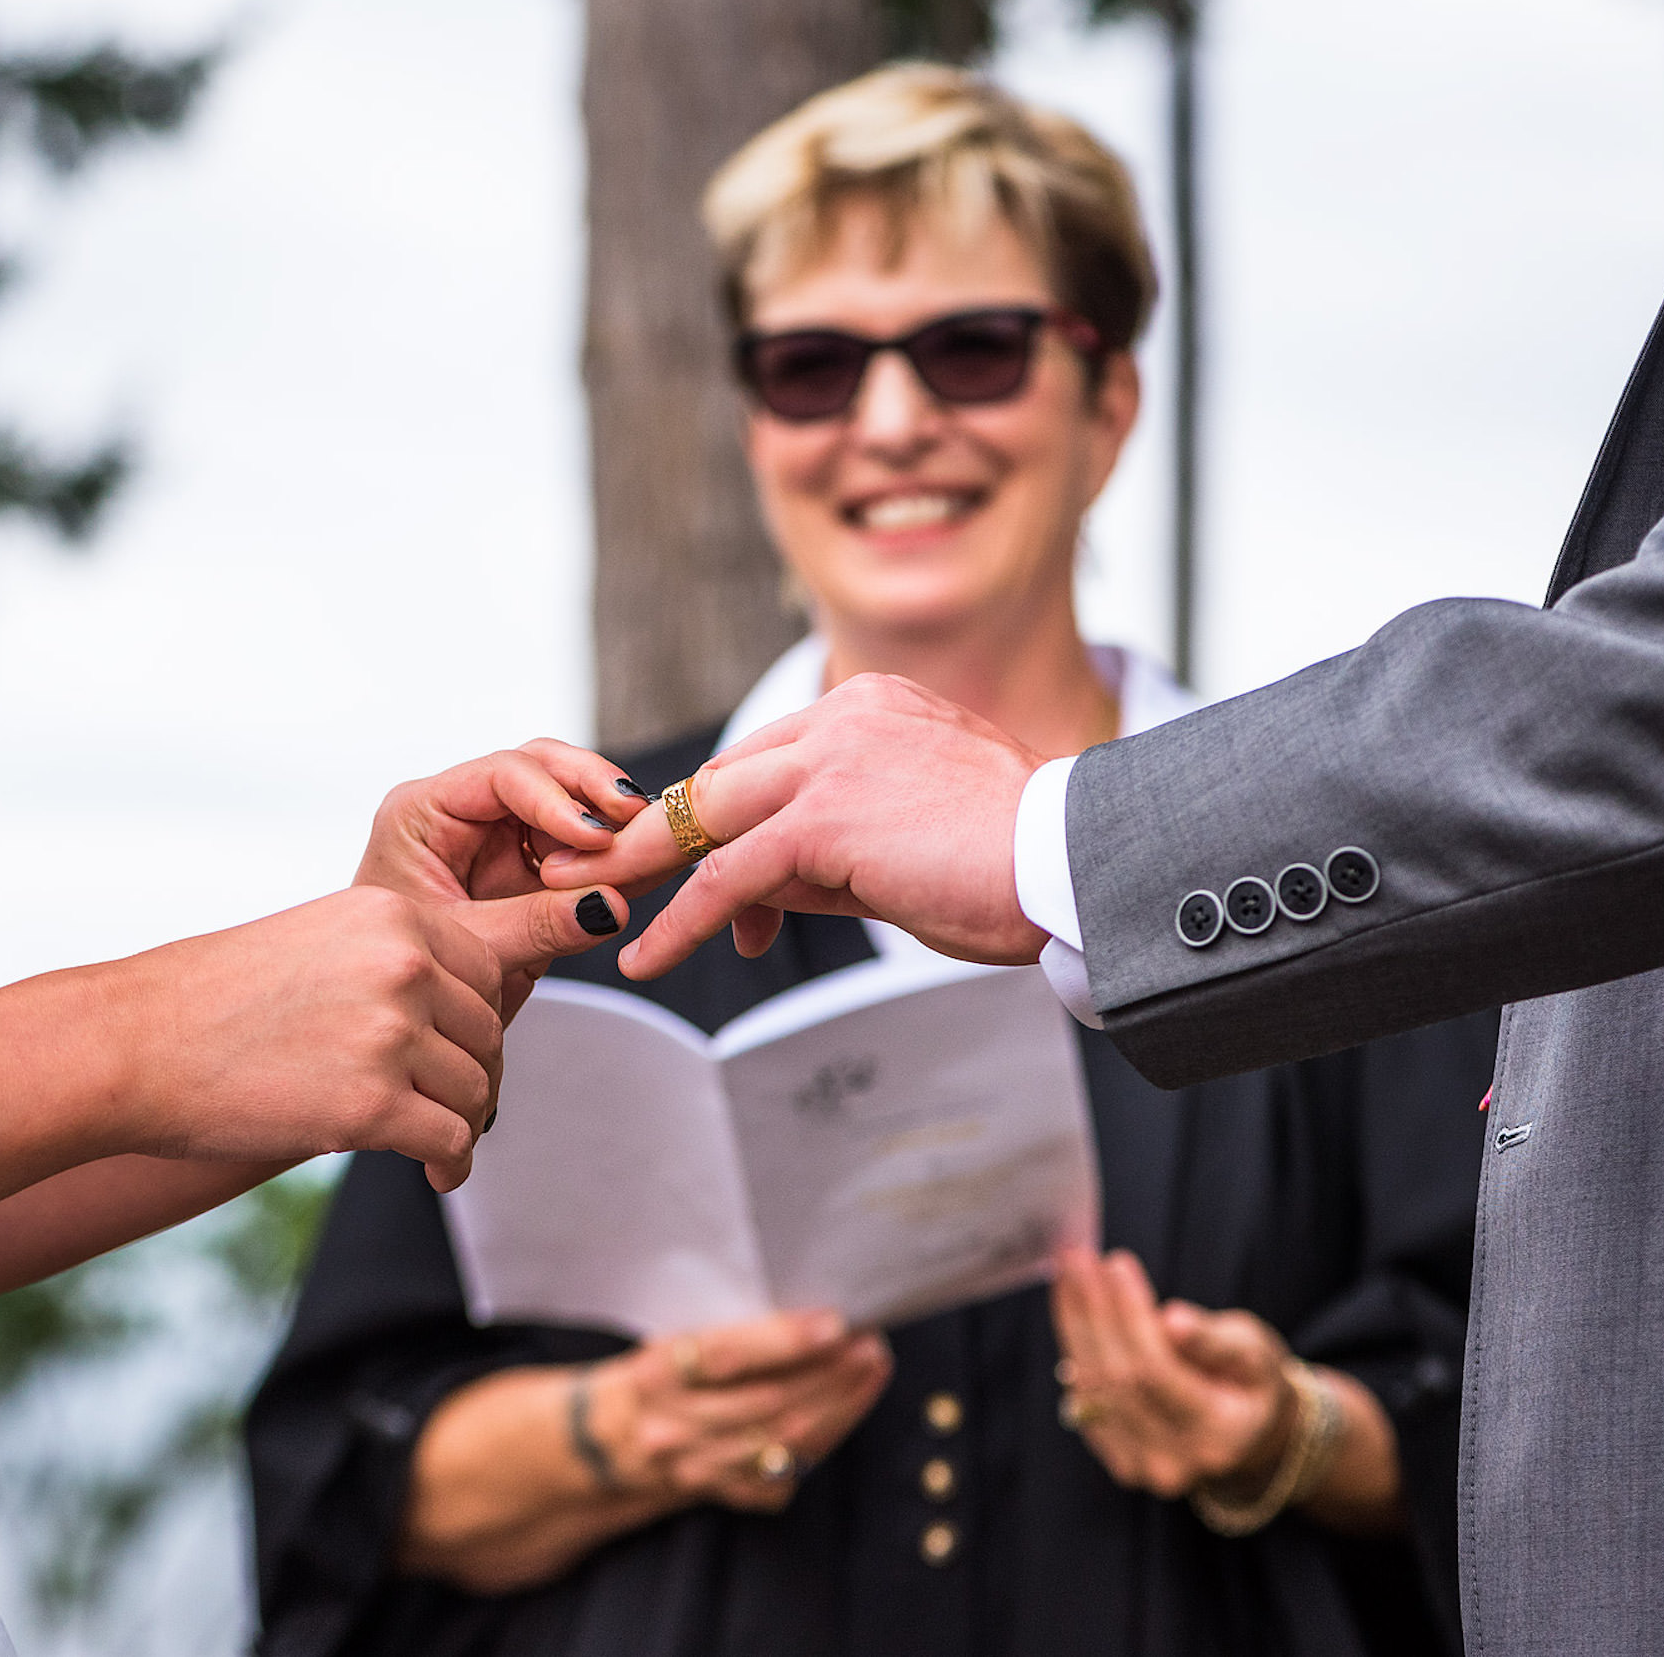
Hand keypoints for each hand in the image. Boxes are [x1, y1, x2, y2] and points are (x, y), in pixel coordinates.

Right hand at [104, 886, 509, 1190]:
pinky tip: (436, 1173)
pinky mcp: (373, 1104)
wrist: (134, 1046)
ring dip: (464, 1122)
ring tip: (439, 1144)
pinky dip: (451, 1164)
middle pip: (488, 1030)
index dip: (481, 1020)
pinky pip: (451, 1139)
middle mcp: (403, 963)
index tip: (465, 1052)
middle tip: (456, 1105)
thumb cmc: (215, 1000)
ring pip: (475, 1088)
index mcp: (392, 914)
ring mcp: (390, 1033)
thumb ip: (393, 959)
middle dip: (477, 1074)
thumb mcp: (319, 940)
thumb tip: (460, 1009)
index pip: (488, 969)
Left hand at [359, 740, 645, 1013]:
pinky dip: (612, 854)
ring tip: (643, 851)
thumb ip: (535, 926)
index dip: (555, 798)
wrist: (409, 1017)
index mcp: (423, 813)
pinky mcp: (531, 861)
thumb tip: (610, 904)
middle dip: (592, 790)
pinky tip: (639, 869)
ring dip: (609, 822)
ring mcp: (500, 832)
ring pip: (570, 799)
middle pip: (541, 769)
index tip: (595, 836)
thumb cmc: (409, 979)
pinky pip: (582, 843)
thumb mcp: (469, 952)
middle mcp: (463, 810)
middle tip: (635, 818)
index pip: (500, 775)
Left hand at [542, 674, 1046, 979]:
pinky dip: (681, 919)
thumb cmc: (1016, 866)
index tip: (682, 867)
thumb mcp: (913, 837)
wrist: (1075, 866)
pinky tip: (650, 955)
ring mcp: (833, 761)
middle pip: (722, 780)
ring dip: (640, 867)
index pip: (764, 760)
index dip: (717, 819)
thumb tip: (767, 896)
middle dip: (652, 834)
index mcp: (872, 708)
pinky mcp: (826, 819)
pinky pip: (728, 874)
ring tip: (588, 905)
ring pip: (708, 818)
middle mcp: (845, 717)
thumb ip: (837, 847)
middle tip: (594, 872)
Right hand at [586, 1309, 892, 1512]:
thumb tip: (812, 1315)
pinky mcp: (717, 1493)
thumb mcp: (673, 1341)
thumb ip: (730, 1333)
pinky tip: (847, 1410)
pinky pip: (782, 1474)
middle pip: (766, 1403)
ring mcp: (694, 1468)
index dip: (784, 1341)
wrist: (607, 1439)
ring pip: (781, 1442)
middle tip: (869, 1344)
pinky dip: (822, 1441)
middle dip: (829, 1373)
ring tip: (869, 1370)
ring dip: (837, 1405)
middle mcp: (672, 1427)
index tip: (835, 1322)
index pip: (727, 1357)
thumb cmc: (656, 1373)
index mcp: (656, 1374)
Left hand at [1047, 1248, 1294, 1500]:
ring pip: (1094, 1386)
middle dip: (1093, 1311)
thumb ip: (1215, 1342)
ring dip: (1074, 1322)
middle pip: (1118, 1378)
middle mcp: (1174, 1462)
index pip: (1157, 1372)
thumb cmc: (1254, 1382)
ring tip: (1068, 1269)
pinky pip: (1085, 1396)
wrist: (1248, 1433)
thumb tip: (1172, 1321)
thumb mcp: (1255, 1353)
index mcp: (1218, 1434)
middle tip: (1077, 1256)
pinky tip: (1069, 1303)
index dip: (1131, 1317)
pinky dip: (1074, 1346)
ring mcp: (1141, 1467)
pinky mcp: (1117, 1458)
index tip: (1116, 1264)